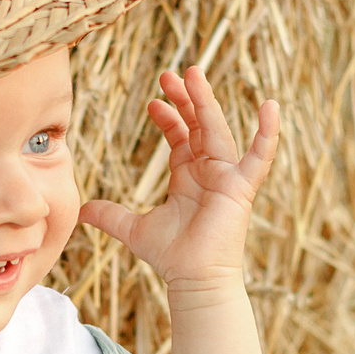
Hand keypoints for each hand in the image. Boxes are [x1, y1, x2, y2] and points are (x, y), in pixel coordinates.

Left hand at [81, 66, 280, 290]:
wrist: (192, 280)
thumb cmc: (171, 257)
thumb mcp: (133, 229)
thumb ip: (110, 216)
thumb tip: (82, 211)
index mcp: (188, 175)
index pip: (181, 135)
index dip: (168, 116)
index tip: (153, 101)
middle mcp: (209, 171)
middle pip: (199, 124)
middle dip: (186, 98)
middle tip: (172, 73)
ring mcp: (227, 176)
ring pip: (218, 130)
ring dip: (207, 102)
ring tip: (194, 74)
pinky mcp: (241, 187)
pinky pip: (259, 157)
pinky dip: (268, 133)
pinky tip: (272, 107)